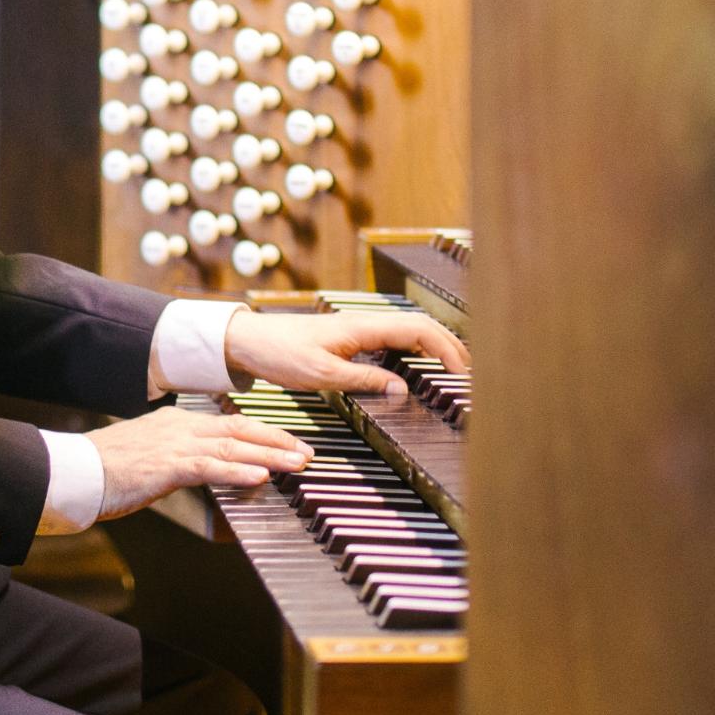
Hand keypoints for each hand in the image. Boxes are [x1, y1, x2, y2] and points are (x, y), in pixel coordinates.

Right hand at [86, 406, 313, 519]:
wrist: (77, 471)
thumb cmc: (108, 469)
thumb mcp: (149, 456)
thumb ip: (179, 459)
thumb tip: (205, 470)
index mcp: (176, 422)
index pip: (230, 423)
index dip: (264, 433)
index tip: (289, 442)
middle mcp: (180, 427)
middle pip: (240, 429)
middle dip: (278, 441)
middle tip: (308, 452)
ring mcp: (174, 445)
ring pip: (232, 446)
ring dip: (270, 455)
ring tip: (298, 464)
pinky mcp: (167, 466)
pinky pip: (209, 466)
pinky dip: (238, 470)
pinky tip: (260, 476)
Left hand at [222, 309, 469, 396]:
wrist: (246, 340)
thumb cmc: (279, 354)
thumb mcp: (322, 375)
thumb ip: (364, 381)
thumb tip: (403, 391)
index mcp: (361, 327)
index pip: (417, 330)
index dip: (446, 348)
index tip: (464, 372)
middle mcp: (363, 323)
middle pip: (418, 328)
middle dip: (447, 346)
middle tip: (468, 373)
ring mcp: (356, 329)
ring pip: (405, 333)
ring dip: (431, 348)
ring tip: (450, 371)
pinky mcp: (347, 338)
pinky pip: (389, 340)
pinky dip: (410, 351)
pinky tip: (414, 369)